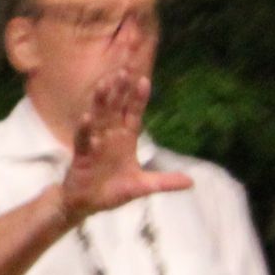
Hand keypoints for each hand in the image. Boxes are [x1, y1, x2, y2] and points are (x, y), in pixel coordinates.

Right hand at [60, 67, 193, 223]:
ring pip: (98, 117)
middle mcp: (109, 137)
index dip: (139, 98)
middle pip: (115, 108)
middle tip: (123, 69)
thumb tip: (192, 182)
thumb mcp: (143, 187)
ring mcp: (95, 143)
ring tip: (105, 83)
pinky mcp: (82, 156)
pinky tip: (87, 117)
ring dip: (101, 101)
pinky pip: (83, 139)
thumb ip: (164, 182)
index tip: (144, 80)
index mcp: (125, 139)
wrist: (86, 204)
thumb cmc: (112, 191)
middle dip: (119, 90)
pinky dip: (85, 129)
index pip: (133, 114)